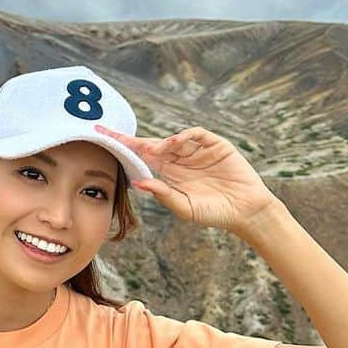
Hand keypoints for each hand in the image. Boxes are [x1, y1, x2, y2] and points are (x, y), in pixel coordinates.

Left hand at [93, 123, 281, 234]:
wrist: (245, 211)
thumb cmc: (213, 212)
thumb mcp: (184, 207)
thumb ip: (162, 194)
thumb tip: (137, 182)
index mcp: (169, 173)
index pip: (142, 157)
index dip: (124, 148)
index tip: (102, 140)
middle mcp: (180, 159)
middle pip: (152, 145)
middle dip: (132, 140)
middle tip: (110, 134)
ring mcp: (198, 151)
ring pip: (173, 139)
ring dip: (161, 142)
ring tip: (154, 150)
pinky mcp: (216, 145)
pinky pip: (197, 135)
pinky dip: (185, 136)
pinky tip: (175, 143)